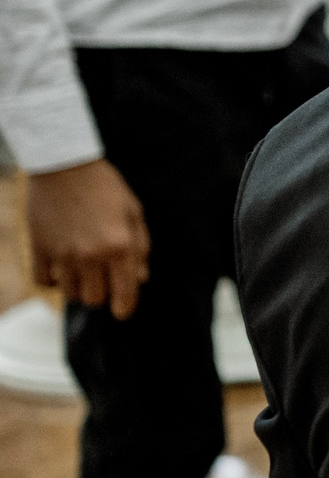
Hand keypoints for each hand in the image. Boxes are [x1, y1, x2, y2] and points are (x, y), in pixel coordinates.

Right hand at [27, 159, 150, 319]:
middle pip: (95, 299)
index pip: (124, 294)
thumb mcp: (134, 212)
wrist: (65, 165)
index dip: (125, 308)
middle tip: (103, 280)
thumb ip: (140, 248)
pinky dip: (53, 281)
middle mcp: (91, 255)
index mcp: (120, 246)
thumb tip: (140, 279)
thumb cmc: (105, 187)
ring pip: (70, 293)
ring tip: (83, 270)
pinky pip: (44, 282)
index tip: (123, 312)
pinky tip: (61, 269)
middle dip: (102, 294)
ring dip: (78, 287)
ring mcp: (63, 254)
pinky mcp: (39, 248)